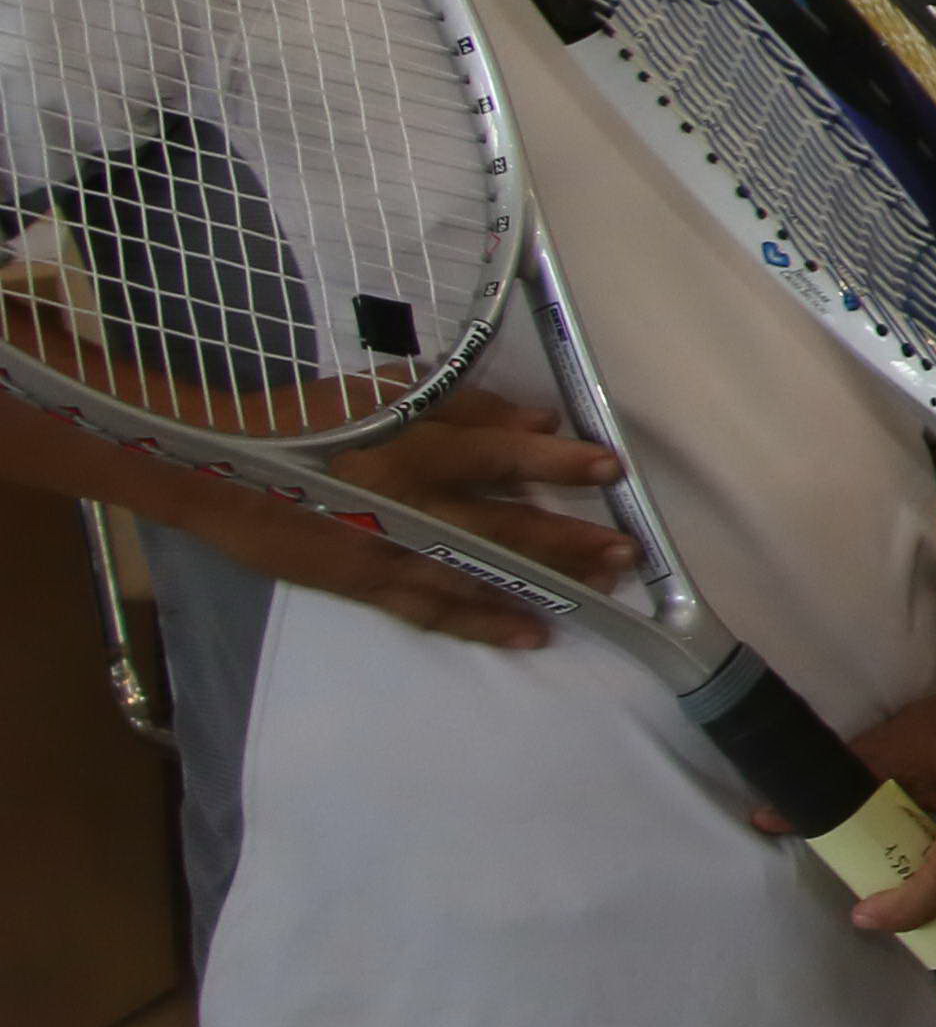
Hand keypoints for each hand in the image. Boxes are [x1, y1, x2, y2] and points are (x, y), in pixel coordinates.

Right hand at [183, 389, 640, 645]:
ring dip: (542, 587)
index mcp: (408, 448)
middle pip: (499, 528)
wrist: (218, 474)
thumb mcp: (388, 393)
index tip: (608, 467)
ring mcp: (387, 552)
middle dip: (568, 542)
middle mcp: (404, 506)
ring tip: (600, 597)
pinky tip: (531, 633)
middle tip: (625, 555)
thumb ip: (468, 407)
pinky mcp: (366, 585)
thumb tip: (541, 423)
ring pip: (477, 577)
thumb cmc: (311, 422)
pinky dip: (484, 623)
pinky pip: (434, 610)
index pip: (496, 456)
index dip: (555, 464)